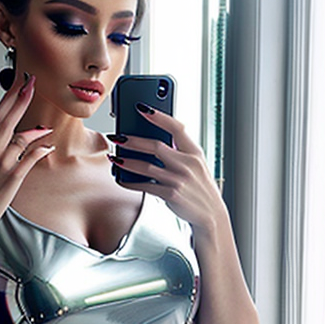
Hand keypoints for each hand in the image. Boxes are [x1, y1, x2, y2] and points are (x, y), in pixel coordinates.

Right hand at [0, 74, 53, 236]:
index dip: (8, 98)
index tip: (19, 82)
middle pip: (5, 120)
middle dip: (19, 100)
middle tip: (32, 83)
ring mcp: (0, 165)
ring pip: (18, 139)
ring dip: (33, 129)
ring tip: (46, 123)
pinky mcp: (12, 179)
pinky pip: (29, 160)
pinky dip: (39, 151)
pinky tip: (48, 144)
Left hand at [109, 105, 224, 233]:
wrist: (211, 215)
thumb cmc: (199, 188)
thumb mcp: (196, 166)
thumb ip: (179, 152)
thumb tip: (150, 142)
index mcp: (195, 152)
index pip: (177, 128)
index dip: (159, 116)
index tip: (142, 108)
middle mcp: (188, 164)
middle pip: (156, 146)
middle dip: (133, 141)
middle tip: (117, 137)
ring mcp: (180, 180)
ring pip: (146, 167)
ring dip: (126, 162)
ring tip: (113, 158)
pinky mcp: (172, 195)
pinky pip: (145, 186)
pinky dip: (130, 182)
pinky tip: (120, 178)